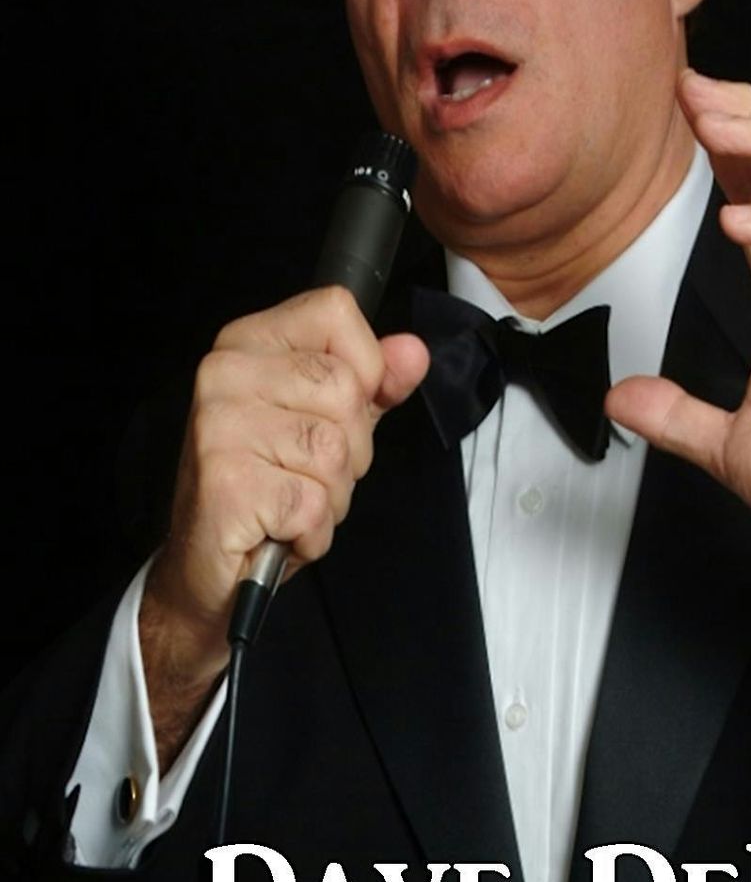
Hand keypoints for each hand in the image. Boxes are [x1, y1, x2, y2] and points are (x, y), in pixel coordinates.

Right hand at [141, 286, 427, 764]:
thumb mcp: (329, 423)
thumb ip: (374, 384)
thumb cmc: (269, 488)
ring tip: (291, 502)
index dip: (365, 364)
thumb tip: (413, 351)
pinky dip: (313, 531)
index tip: (342, 409)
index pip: (334, 310)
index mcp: (248, 342)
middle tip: (306, 474)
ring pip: (336, 450)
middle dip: (351, 449)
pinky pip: (316, 502)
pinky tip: (280, 531)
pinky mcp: (225, 482)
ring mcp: (220, 425)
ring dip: (332, 494)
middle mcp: (225, 372)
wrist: (206, 571)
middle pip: (346, 389)